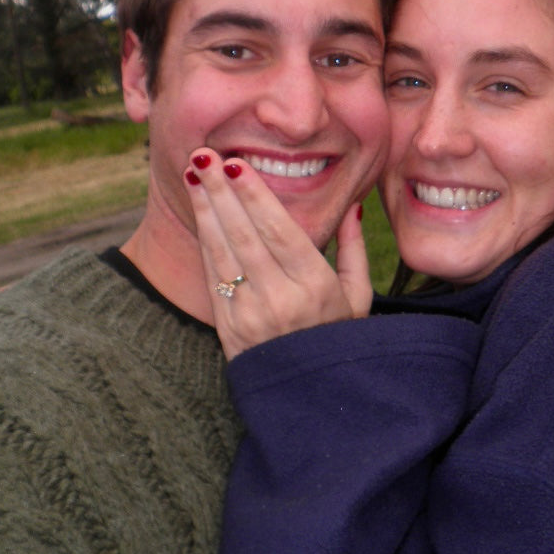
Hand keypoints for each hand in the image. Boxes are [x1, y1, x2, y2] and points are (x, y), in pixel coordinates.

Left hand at [183, 149, 371, 360]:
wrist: (308, 397)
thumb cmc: (338, 339)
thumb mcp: (359, 298)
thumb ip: (354, 250)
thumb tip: (353, 207)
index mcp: (317, 288)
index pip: (279, 232)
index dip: (255, 196)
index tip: (238, 164)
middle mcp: (282, 300)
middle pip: (246, 235)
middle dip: (223, 192)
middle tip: (206, 156)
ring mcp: (251, 315)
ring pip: (223, 251)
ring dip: (206, 209)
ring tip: (194, 174)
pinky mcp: (228, 327)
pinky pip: (212, 275)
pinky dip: (203, 239)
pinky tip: (198, 212)